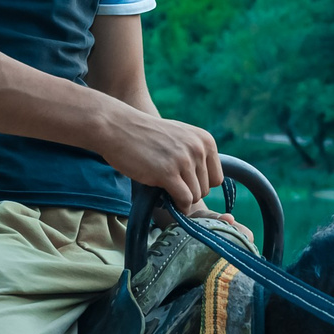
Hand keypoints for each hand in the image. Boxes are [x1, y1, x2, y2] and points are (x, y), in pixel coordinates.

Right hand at [98, 108, 221, 210]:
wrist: (116, 127)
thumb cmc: (145, 134)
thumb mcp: (179, 136)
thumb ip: (195, 152)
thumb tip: (206, 181)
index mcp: (205, 140)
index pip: (216, 178)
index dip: (200, 184)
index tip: (183, 183)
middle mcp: (198, 149)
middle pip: (206, 189)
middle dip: (189, 192)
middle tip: (170, 187)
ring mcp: (183, 160)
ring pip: (195, 196)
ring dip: (180, 199)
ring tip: (164, 190)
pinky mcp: (167, 172)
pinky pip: (184, 200)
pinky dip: (177, 206)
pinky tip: (165, 201)